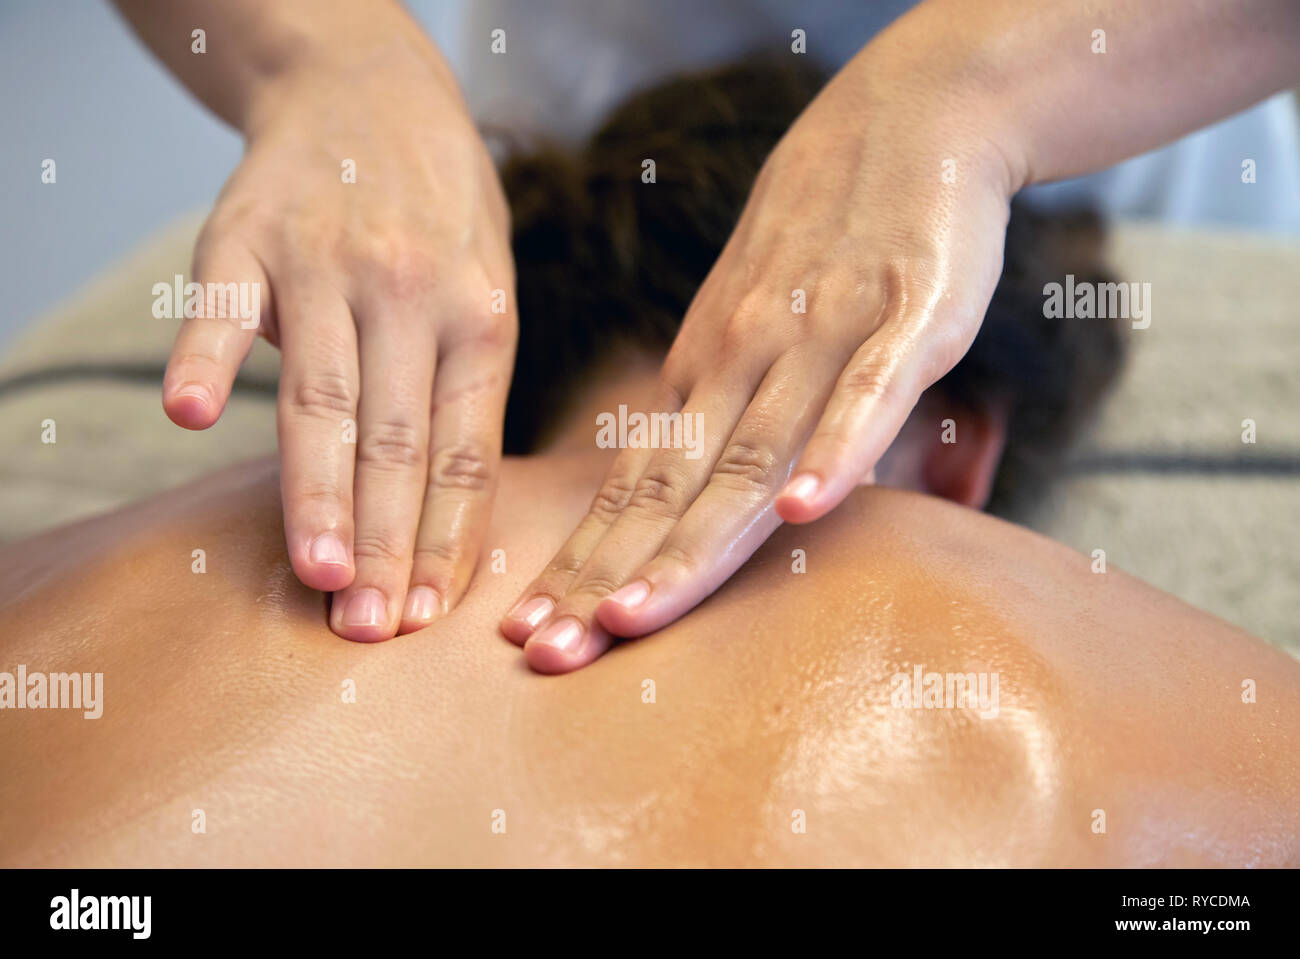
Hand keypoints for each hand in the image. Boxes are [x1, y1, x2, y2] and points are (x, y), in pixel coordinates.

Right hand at [162, 47, 515, 639]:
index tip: (424, 615)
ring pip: (325, 395)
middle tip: (367, 626)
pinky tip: (194, 415)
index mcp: (482, 319)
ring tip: (314, 571)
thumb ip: (466, 394)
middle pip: (396, 440)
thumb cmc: (443, 217)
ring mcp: (327, 262)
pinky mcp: (247, 234)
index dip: (443, 540)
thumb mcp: (488, 293)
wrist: (371, 90)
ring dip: (315, 488)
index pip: (462, 453)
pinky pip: (224, 303)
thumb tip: (445, 522)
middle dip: (382, 541)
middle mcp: (412, 292)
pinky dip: (208, 353)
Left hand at [501, 47, 1021, 671]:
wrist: (898, 124)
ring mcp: (820, 338)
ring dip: (691, 540)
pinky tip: (806, 513)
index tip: (527, 635)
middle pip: (670, 490)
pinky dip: (838, 449)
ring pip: (750, 454)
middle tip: (541, 655)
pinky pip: (866, 391)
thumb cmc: (813, 250)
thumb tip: (692, 514)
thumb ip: (722, 421)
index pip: (633, 489)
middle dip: (605, 579)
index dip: (583, 565)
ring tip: (632, 614)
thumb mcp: (744, 333)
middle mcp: (742, 362)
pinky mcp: (905, 314)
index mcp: (700, 374)